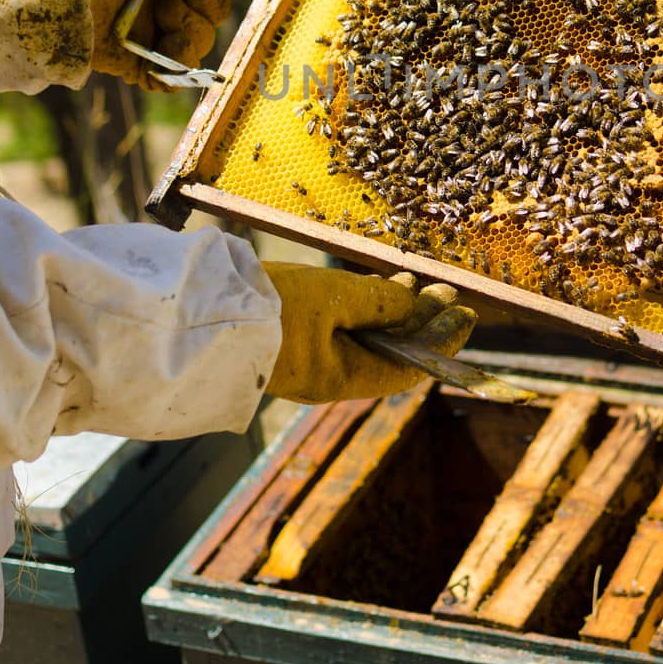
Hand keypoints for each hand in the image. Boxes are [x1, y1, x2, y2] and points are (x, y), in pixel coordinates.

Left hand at [85, 0, 256, 89]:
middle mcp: (177, 0)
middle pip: (219, 14)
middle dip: (204, 9)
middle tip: (167, 2)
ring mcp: (161, 33)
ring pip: (202, 46)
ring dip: (187, 37)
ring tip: (158, 25)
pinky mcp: (145, 64)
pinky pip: (176, 78)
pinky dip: (172, 73)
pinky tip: (157, 60)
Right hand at [262, 264, 476, 403]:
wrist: (197, 311)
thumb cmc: (268, 307)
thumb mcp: (333, 298)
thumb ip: (378, 302)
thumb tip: (414, 304)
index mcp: (341, 380)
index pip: (407, 368)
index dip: (441, 342)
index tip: (465, 315)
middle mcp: (326, 378)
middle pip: (388, 354)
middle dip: (420, 323)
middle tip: (447, 293)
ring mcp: (305, 362)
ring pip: (364, 339)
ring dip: (393, 312)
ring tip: (417, 284)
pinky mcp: (287, 341)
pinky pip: (340, 330)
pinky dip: (364, 310)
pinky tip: (374, 288)